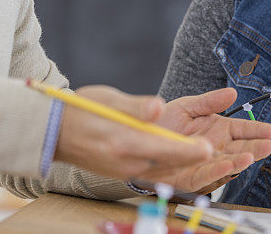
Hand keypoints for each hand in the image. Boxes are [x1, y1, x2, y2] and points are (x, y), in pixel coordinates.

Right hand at [54, 86, 213, 180]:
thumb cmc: (81, 111)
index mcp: (123, 142)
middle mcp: (125, 162)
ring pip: (162, 167)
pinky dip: (169, 163)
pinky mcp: (123, 171)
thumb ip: (137, 106)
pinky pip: (152, 169)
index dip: (188, 150)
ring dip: (183, 161)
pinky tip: (181, 155)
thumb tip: (159, 107)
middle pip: (168, 162)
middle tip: (217, 152)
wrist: (53, 132)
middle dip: (193, 158)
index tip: (209, 149)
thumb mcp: (109, 100)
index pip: (163, 149)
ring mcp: (124, 170)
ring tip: (205, 153)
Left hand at [145, 88, 270, 191]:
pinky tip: (229, 165)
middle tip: (270, 144)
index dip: (257, 130)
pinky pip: (205, 176)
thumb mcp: (188, 106)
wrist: (138, 139)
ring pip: (227, 164)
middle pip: (240, 148)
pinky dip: (217, 171)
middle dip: (256, 147)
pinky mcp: (190, 178)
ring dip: (240, 161)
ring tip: (251, 155)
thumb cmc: (164, 123)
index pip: (243, 129)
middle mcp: (215, 149)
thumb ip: (210, 102)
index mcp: (218, 130)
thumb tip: (232, 92)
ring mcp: (205, 164)